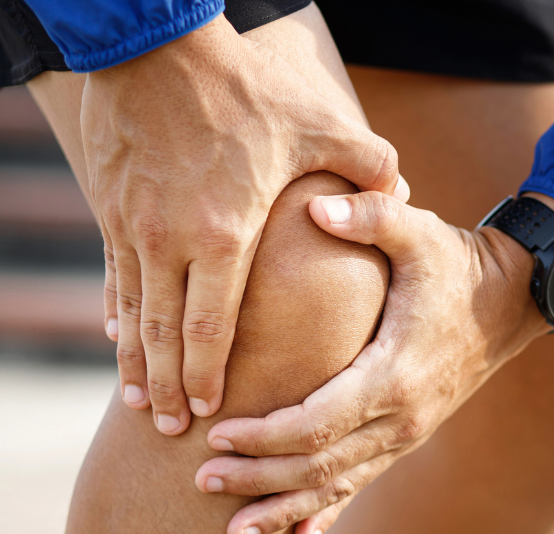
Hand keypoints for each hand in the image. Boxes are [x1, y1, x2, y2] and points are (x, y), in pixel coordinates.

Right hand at [83, 14, 407, 434]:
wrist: (157, 46)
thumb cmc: (245, 89)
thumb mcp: (319, 124)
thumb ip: (368, 167)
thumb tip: (402, 194)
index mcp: (225, 232)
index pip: (213, 325)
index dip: (208, 373)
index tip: (210, 410)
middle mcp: (170, 239)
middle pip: (164, 334)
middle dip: (168, 386)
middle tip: (172, 428)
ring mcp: (133, 225)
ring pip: (131, 312)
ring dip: (135, 362)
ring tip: (141, 403)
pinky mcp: (111, 206)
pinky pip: (111, 274)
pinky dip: (116, 313)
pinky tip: (118, 339)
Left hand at [196, 191, 549, 533]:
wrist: (513, 301)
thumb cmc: (458, 264)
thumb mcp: (421, 231)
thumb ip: (372, 215)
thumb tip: (316, 206)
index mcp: (395, 373)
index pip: (318, 422)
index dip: (264, 436)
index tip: (217, 434)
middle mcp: (402, 416)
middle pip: (320, 466)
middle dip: (258, 478)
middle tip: (200, 480)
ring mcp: (408, 432)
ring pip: (339, 485)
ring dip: (285, 507)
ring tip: (232, 532)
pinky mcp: (409, 435)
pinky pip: (363, 481)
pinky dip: (328, 511)